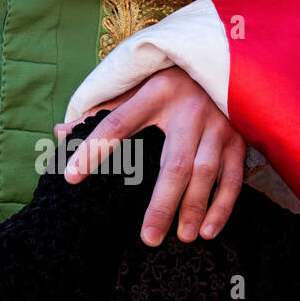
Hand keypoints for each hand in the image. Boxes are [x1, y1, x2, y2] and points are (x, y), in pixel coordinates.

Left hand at [55, 66, 246, 245]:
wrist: (224, 62)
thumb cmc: (170, 82)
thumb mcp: (137, 87)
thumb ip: (102, 111)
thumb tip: (61, 133)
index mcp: (155, 93)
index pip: (118, 123)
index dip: (93, 149)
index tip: (72, 177)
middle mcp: (189, 110)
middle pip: (174, 163)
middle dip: (162, 203)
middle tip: (148, 238)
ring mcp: (217, 125)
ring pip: (205, 172)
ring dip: (194, 208)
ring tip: (181, 237)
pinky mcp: (238, 139)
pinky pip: (233, 177)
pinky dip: (222, 205)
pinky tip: (207, 229)